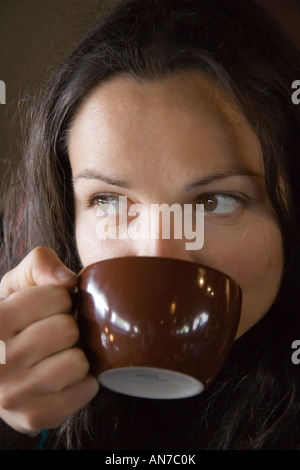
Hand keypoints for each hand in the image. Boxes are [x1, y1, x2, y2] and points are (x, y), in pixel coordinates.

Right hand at [0, 247, 98, 434]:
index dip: (60, 299)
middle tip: (55, 333)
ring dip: (76, 354)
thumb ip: (39, 264)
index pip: (56, 296)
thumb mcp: (16, 284)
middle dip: (68, 326)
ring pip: (77, 361)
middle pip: (67, 329)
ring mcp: (15, 393)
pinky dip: (83, 381)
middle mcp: (0, 359)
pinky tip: (65, 376)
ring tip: (59, 354)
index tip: (49, 309)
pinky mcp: (34, 416)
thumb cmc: (13, 320)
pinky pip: (85, 390)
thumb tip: (69, 280)